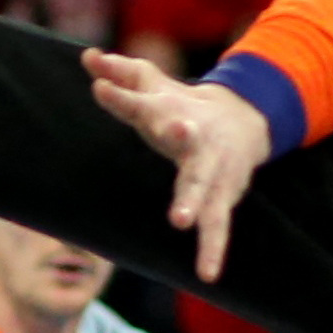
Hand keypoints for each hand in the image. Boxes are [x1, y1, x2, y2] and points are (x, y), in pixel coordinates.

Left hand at [84, 49, 270, 282]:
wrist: (243, 121)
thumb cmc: (182, 107)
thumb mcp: (153, 88)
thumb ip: (122, 75)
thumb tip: (88, 57)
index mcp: (171, 111)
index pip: (141, 101)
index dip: (121, 94)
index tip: (100, 86)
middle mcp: (195, 138)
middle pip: (186, 137)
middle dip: (179, 133)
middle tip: (176, 128)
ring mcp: (212, 169)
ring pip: (202, 186)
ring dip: (192, 201)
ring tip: (180, 221)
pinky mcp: (223, 195)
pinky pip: (217, 226)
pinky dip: (213, 250)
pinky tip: (208, 275)